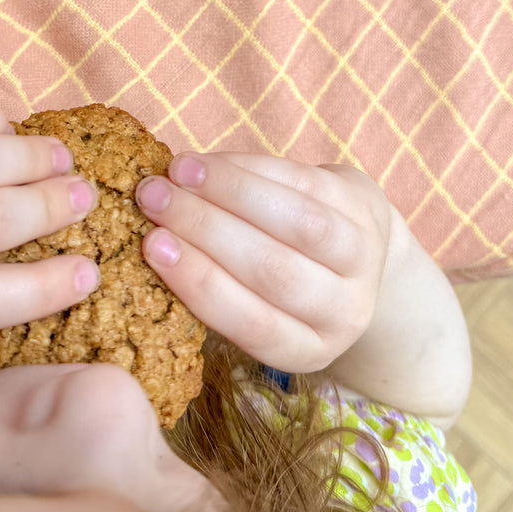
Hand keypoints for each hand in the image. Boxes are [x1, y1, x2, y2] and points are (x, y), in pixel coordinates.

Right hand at [135, 154, 392, 372]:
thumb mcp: (253, 306)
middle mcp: (344, 312)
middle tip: (152, 198)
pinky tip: (208, 161)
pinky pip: (304, 182)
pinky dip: (250, 168)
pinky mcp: (363, 206)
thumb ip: (211, 286)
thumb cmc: (277, 282)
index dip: (201, 283)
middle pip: (273, 270)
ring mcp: (362, 258)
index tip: (153, 245)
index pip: (253, 324)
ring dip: (229, 191)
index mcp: (306, 350)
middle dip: (205, 228)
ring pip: (298, 222)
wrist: (354, 254)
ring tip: (177, 171)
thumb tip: (149, 240)